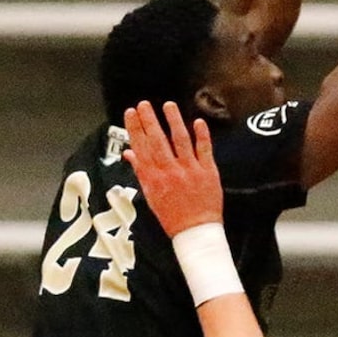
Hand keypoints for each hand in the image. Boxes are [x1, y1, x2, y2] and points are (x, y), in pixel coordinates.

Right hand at [123, 100, 222, 236]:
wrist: (196, 232)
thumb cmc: (173, 216)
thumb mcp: (151, 195)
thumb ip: (141, 172)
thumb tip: (130, 154)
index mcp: (154, 178)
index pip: (141, 148)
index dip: (135, 128)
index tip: (130, 113)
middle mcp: (170, 172)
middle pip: (157, 141)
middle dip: (149, 120)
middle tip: (144, 105)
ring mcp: (189, 170)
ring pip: (180, 141)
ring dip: (173, 121)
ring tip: (168, 106)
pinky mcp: (208, 172)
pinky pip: (204, 150)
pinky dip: (202, 135)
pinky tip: (198, 121)